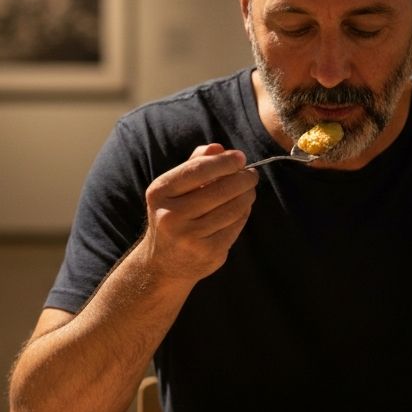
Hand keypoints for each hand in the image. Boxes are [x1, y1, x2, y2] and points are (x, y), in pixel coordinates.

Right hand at [142, 143, 257, 284]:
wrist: (163, 264)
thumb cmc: (173, 215)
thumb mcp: (174, 189)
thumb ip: (195, 164)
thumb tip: (219, 148)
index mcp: (160, 192)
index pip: (198, 169)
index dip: (225, 162)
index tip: (241, 158)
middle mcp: (171, 215)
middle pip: (221, 189)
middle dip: (243, 178)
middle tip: (252, 175)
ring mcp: (189, 236)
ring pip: (233, 208)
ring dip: (248, 196)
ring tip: (249, 191)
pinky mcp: (208, 252)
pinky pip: (236, 226)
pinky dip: (243, 214)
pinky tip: (242, 209)